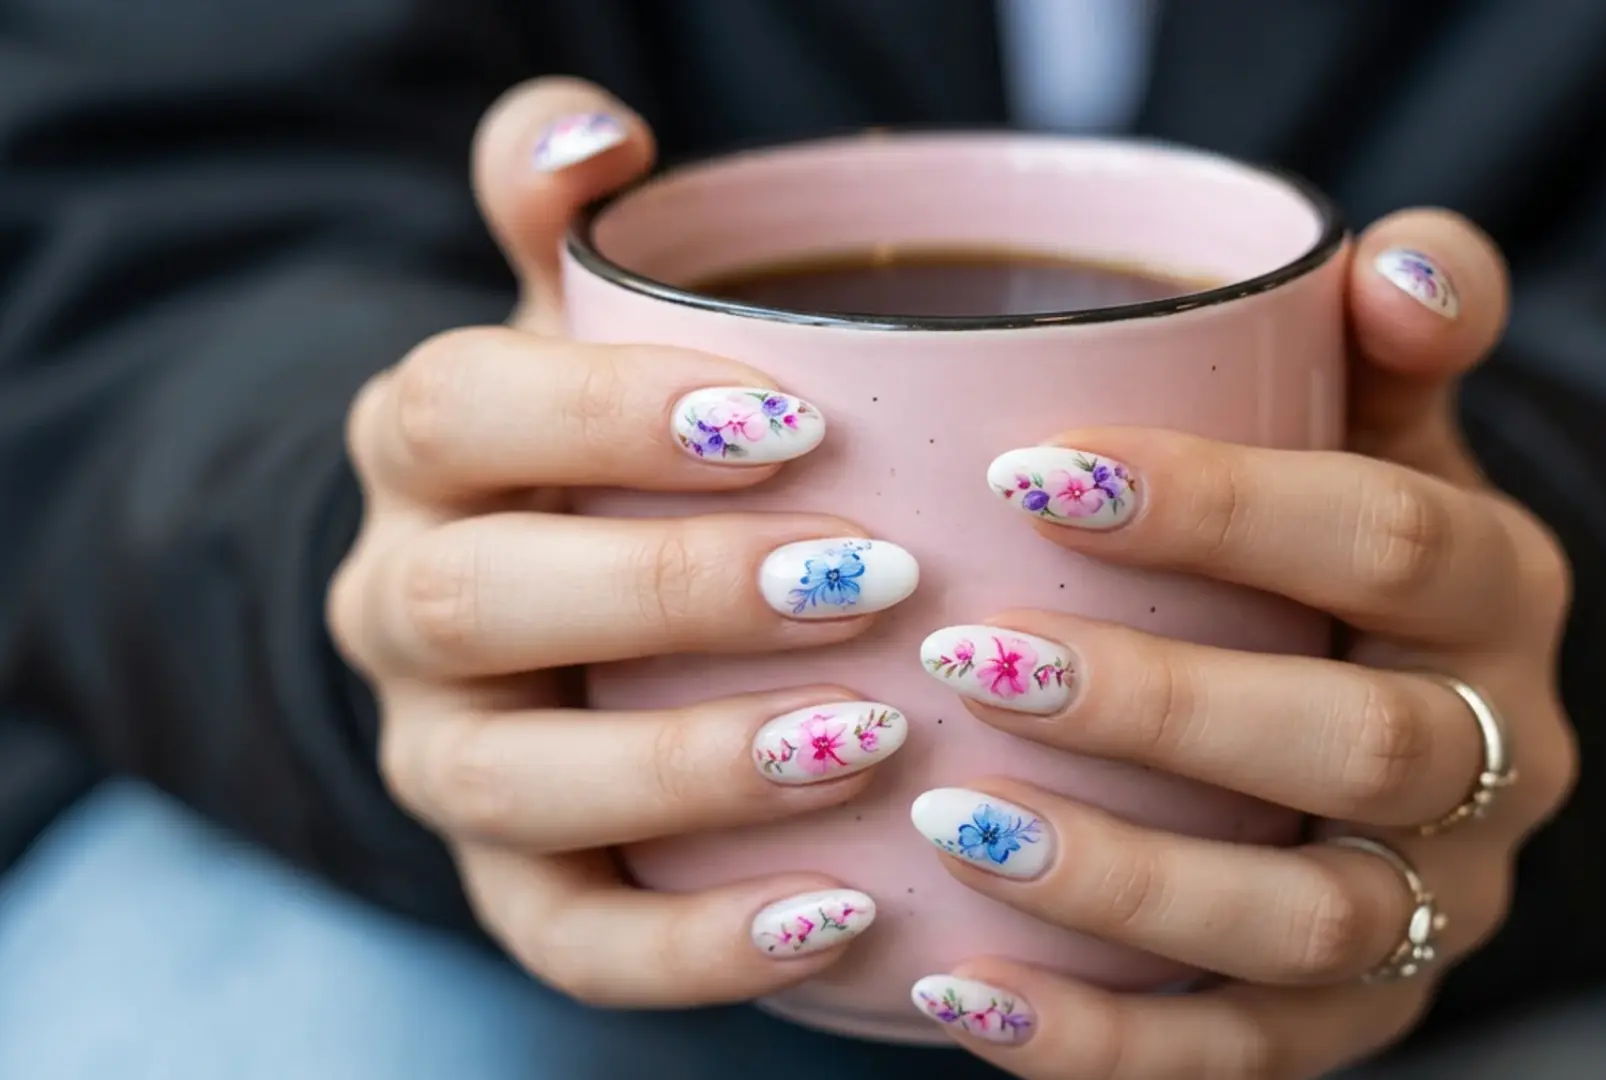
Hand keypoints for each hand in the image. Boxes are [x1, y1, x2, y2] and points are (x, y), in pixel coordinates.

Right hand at [325, 80, 914, 1006]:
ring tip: (869, 741)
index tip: (793, 420)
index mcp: (424, 454)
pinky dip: (696, 949)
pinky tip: (841, 917)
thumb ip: (570, 220)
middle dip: (669, 590)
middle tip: (868, 579)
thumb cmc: (610, 449)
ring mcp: (449, 762)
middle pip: (478, 602)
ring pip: (518, 787)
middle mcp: (406, 610)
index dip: (605, 420)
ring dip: (692, 770)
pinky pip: (571, 942)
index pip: (458, 415)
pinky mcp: (513, 890)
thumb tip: (593, 128)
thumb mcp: (582, 323)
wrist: (553, 612)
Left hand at [907, 214, 1576, 1077]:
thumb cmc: (1358, 548)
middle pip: (1361, 747)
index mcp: (1503, 592)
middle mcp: (1496, 759)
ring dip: (1125, 886)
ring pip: (1308, 926)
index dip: (1222, 509)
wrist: (1427, 717)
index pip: (1392, 542)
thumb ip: (1396, 344)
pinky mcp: (1358, 1019)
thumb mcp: (1393, 431)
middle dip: (1162, 706)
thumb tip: (1396, 260)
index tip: (1031, 471)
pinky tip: (961, 993)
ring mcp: (1434, 907)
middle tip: (973, 657)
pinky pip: (1243, 1055)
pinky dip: (1103, 1046)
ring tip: (954, 826)